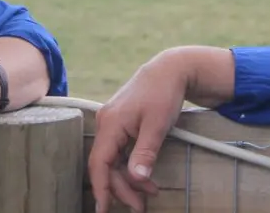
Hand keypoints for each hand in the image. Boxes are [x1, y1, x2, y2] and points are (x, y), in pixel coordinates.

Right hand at [87, 54, 190, 212]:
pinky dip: (130, 166)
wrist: (170, 70)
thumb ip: (145, 153)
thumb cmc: (163, 94)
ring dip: (128, 179)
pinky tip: (145, 177)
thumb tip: (136, 178)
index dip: (101, 188)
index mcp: (110, 123)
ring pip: (113, 160)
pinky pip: (119, 151)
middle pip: (106, 165)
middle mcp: (106, 123)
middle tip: (140, 207)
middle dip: (122, 188)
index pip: (99, 162)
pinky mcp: (120, 124)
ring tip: (150, 193)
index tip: (104, 209)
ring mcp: (112, 123)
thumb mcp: (157, 125)